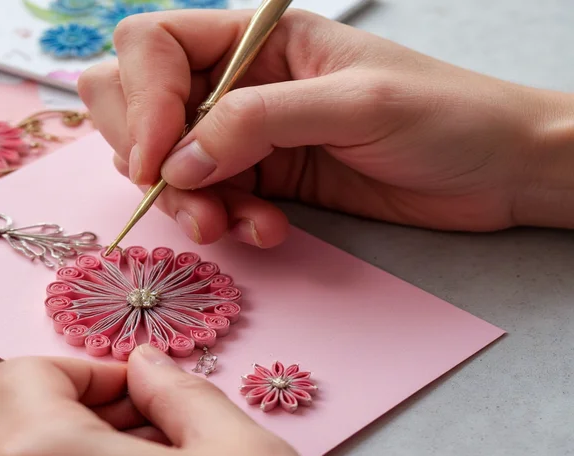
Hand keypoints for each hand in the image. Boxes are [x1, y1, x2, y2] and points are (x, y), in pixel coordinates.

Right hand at [78, 9, 573, 246]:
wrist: (498, 172)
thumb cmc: (446, 116)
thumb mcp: (353, 104)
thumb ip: (258, 123)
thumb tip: (177, 161)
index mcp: (257, 38)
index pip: (155, 46)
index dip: (142, 100)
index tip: (156, 159)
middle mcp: (241, 82)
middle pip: (142, 105)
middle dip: (151, 156)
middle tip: (189, 199)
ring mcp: (249, 136)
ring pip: (172, 165)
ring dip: (192, 203)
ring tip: (235, 227)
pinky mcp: (265, 180)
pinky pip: (214, 201)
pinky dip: (227, 222)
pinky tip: (268, 231)